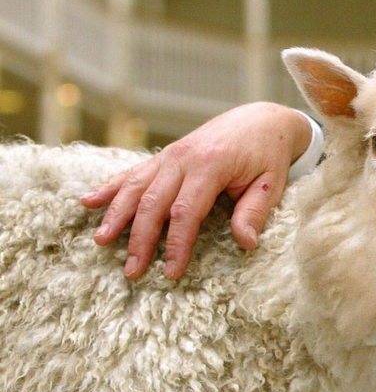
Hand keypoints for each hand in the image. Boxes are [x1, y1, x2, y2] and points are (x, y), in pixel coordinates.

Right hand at [81, 102, 311, 279]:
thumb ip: (254, 212)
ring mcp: (170, 154)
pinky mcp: (165, 155)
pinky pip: (133, 172)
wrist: (262, 119)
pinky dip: (110, 187)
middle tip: (131, 271)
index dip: (176, 245)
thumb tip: (246, 243)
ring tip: (102, 241)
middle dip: (140, 240)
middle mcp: (183, 158)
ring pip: (135, 187)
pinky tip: (88, 202)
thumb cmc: (268, 155)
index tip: (171, 272)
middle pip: (153, 203)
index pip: (186, 212)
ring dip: (116, 215)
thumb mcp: (271, 184)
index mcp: (211, 165)